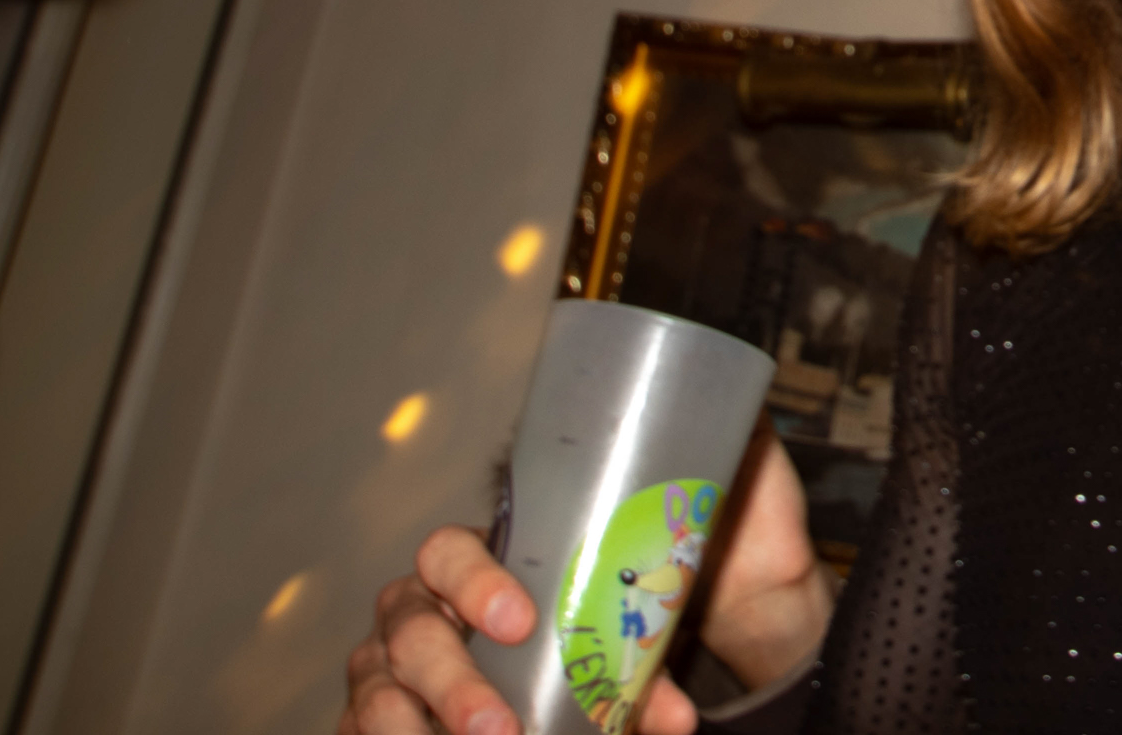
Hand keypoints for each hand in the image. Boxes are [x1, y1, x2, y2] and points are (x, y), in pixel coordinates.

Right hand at [342, 427, 829, 734]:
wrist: (698, 646)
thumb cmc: (672, 577)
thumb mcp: (691, 529)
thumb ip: (707, 478)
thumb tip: (743, 419)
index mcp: (492, 554)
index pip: (450, 551)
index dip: (474, 584)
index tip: (521, 622)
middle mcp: (436, 609)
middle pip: (409, 632)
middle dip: (450, 683)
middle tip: (500, 728)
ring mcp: (410, 673)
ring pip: (380, 696)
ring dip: (417, 728)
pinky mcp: (410, 722)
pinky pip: (377, 733)